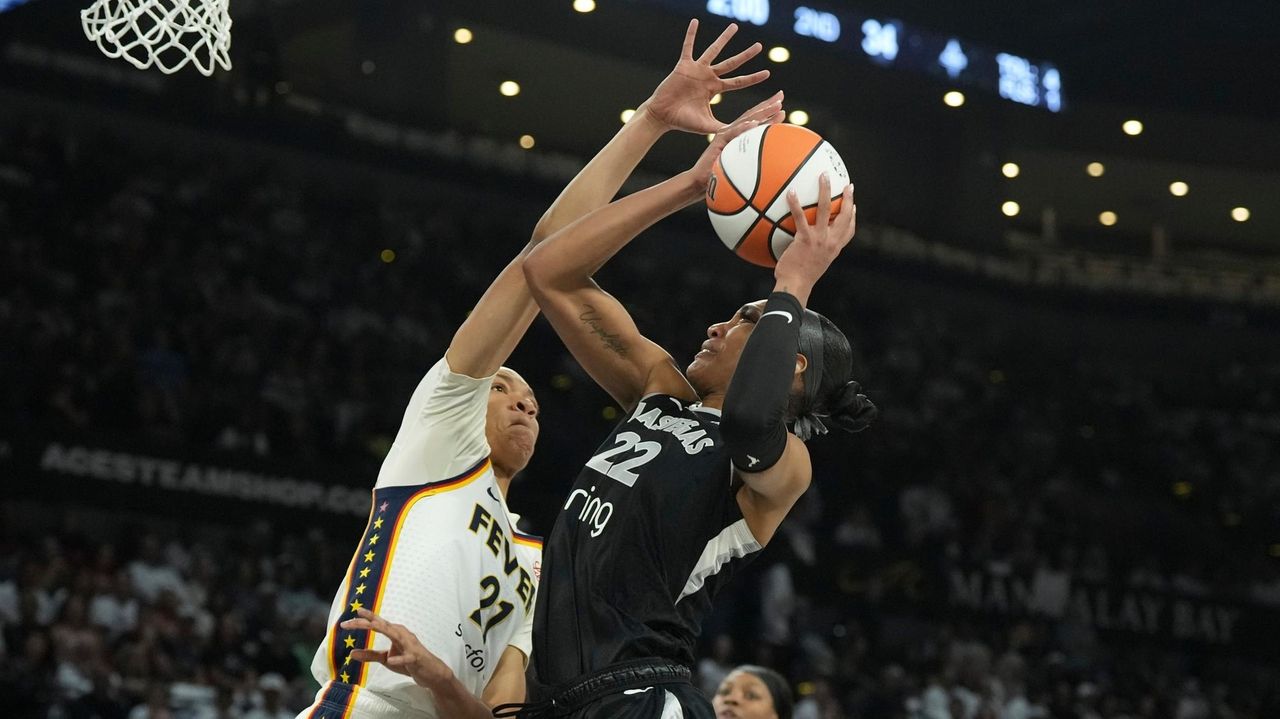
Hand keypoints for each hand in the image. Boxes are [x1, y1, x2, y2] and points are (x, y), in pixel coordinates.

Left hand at [341, 609, 452, 689]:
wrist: (430, 672)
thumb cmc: (408, 662)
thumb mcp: (386, 659)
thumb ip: (370, 655)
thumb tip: (351, 653)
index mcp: (394, 632)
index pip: (377, 623)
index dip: (364, 619)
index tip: (348, 618)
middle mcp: (402, 634)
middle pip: (383, 625)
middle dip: (367, 622)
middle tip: (349, 622)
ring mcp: (410, 645)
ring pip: (397, 635)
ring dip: (385, 629)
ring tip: (372, 626)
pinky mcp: (416, 658)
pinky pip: (407, 658)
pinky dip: (399, 659)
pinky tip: (391, 660)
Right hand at [640, 19, 771, 133]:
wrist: (662, 116)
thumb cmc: (683, 122)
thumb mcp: (709, 126)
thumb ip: (726, 129)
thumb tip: (744, 132)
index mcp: (715, 89)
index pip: (738, 82)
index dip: (752, 78)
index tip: (767, 73)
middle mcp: (708, 77)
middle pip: (731, 63)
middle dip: (746, 55)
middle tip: (759, 46)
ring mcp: (696, 70)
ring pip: (713, 50)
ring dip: (724, 38)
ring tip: (735, 27)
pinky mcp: (684, 66)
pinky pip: (688, 47)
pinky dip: (691, 34)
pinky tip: (695, 22)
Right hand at [683, 94, 784, 193]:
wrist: (699, 181)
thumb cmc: (719, 174)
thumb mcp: (739, 163)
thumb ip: (750, 157)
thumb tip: (769, 160)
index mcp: (737, 134)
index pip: (754, 118)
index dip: (766, 109)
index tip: (780, 101)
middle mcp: (731, 131)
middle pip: (752, 115)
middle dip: (767, 104)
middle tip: (781, 96)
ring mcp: (725, 135)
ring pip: (746, 121)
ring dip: (762, 112)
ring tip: (776, 105)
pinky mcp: (718, 143)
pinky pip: (732, 135)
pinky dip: (743, 128)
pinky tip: (754, 123)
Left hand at [774, 173, 855, 295]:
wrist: (796, 287)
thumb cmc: (800, 279)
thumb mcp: (813, 265)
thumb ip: (813, 253)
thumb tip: (804, 246)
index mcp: (834, 249)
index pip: (849, 231)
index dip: (853, 217)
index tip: (854, 205)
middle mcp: (831, 242)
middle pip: (845, 216)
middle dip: (848, 198)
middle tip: (848, 185)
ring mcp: (820, 239)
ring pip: (827, 209)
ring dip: (826, 190)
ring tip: (824, 176)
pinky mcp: (805, 239)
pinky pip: (800, 217)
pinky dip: (796, 203)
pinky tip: (791, 192)